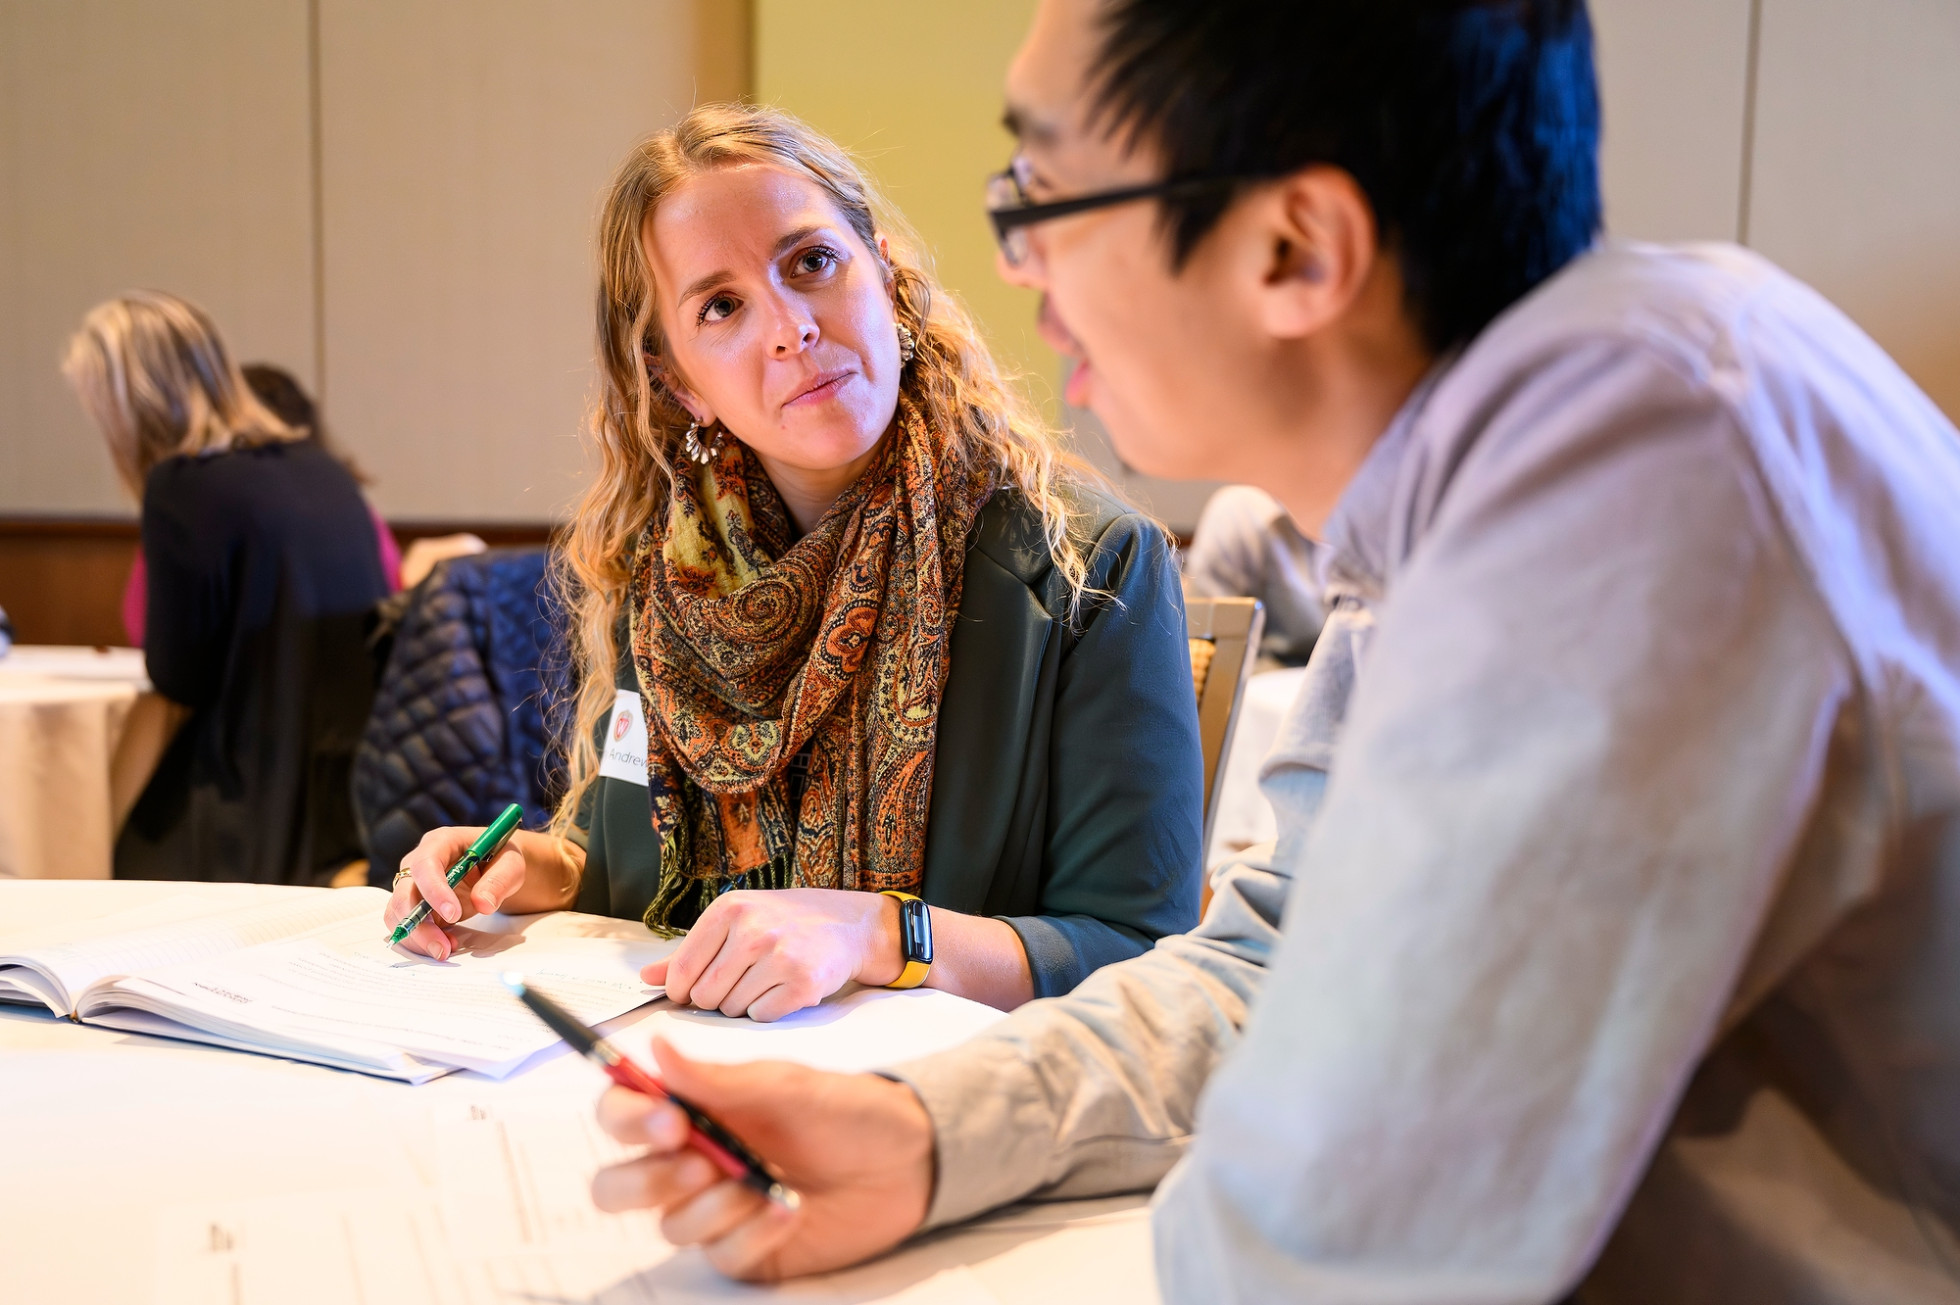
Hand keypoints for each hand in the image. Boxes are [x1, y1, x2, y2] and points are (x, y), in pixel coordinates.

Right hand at [383, 827, 579, 958]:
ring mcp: (413, 885)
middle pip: (403, 894)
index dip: (434, 890)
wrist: (497, 866)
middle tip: (443, 948)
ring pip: (398, 914)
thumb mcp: (511, 864)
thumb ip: (499, 881)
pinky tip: (446, 945)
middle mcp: (418, 862)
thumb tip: (483, 904)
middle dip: (419, 925)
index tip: (453, 914)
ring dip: (417, 938)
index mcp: (440, 842)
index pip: (425, 864)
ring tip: (447, 949)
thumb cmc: (501, 858)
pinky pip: (408, 926)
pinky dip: (421, 940)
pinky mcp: (416, 905)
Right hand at [592, 1039, 933, 1279]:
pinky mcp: (746, 1250)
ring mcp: (717, 1209)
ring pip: (669, 1225)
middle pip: (617, 1185)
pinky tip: (789, 1207)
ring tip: (761, 1182)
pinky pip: (721, 1253)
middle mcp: (694, 1160)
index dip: (627, 1119)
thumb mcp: (784, 1086)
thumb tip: (655, 1047)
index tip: (666, 1120)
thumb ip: (716, 1079)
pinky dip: (753, 1231)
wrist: (907, 1161)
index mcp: (696, 1109)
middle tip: (700, 1161)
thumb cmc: (847, 1112)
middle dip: (645, 1180)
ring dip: (712, 1205)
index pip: (624, 1114)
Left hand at [644, 888, 901, 1021]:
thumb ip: (689, 952)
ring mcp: (780, 955)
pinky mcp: (803, 982)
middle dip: (718, 998)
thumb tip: (646, 978)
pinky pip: (762, 1016)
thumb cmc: (786, 923)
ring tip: (766, 981)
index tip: (696, 990)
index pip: (681, 972)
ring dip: (745, 1004)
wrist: (849, 924)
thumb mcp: (736, 922)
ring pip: (732, 1008)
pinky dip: (769, 1011)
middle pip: (705, 996)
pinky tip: (784, 989)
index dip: (684, 991)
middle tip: (743, 980)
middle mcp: (753, 929)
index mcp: (728, 909)